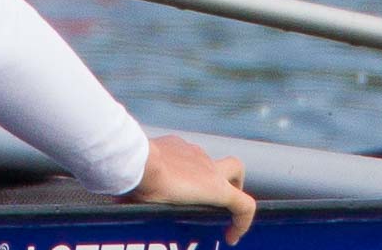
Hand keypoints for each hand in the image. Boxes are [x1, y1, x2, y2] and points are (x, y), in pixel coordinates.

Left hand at [128, 135, 253, 244]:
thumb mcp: (164, 213)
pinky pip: (186, 155)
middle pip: (237, 171)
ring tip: (178, 192)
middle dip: (235, 185)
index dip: (243, 222)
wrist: (136, 161)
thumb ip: (170, 218)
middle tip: (219, 202)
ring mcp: (196, 153)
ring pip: (208, 163)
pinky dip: (181, 166)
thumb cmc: (151, 190)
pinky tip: (162, 175)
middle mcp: (211, 168)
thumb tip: (158, 227)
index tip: (230, 237)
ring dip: (201, 177)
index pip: (245, 205)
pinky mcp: (179, 144)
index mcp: (214, 188)